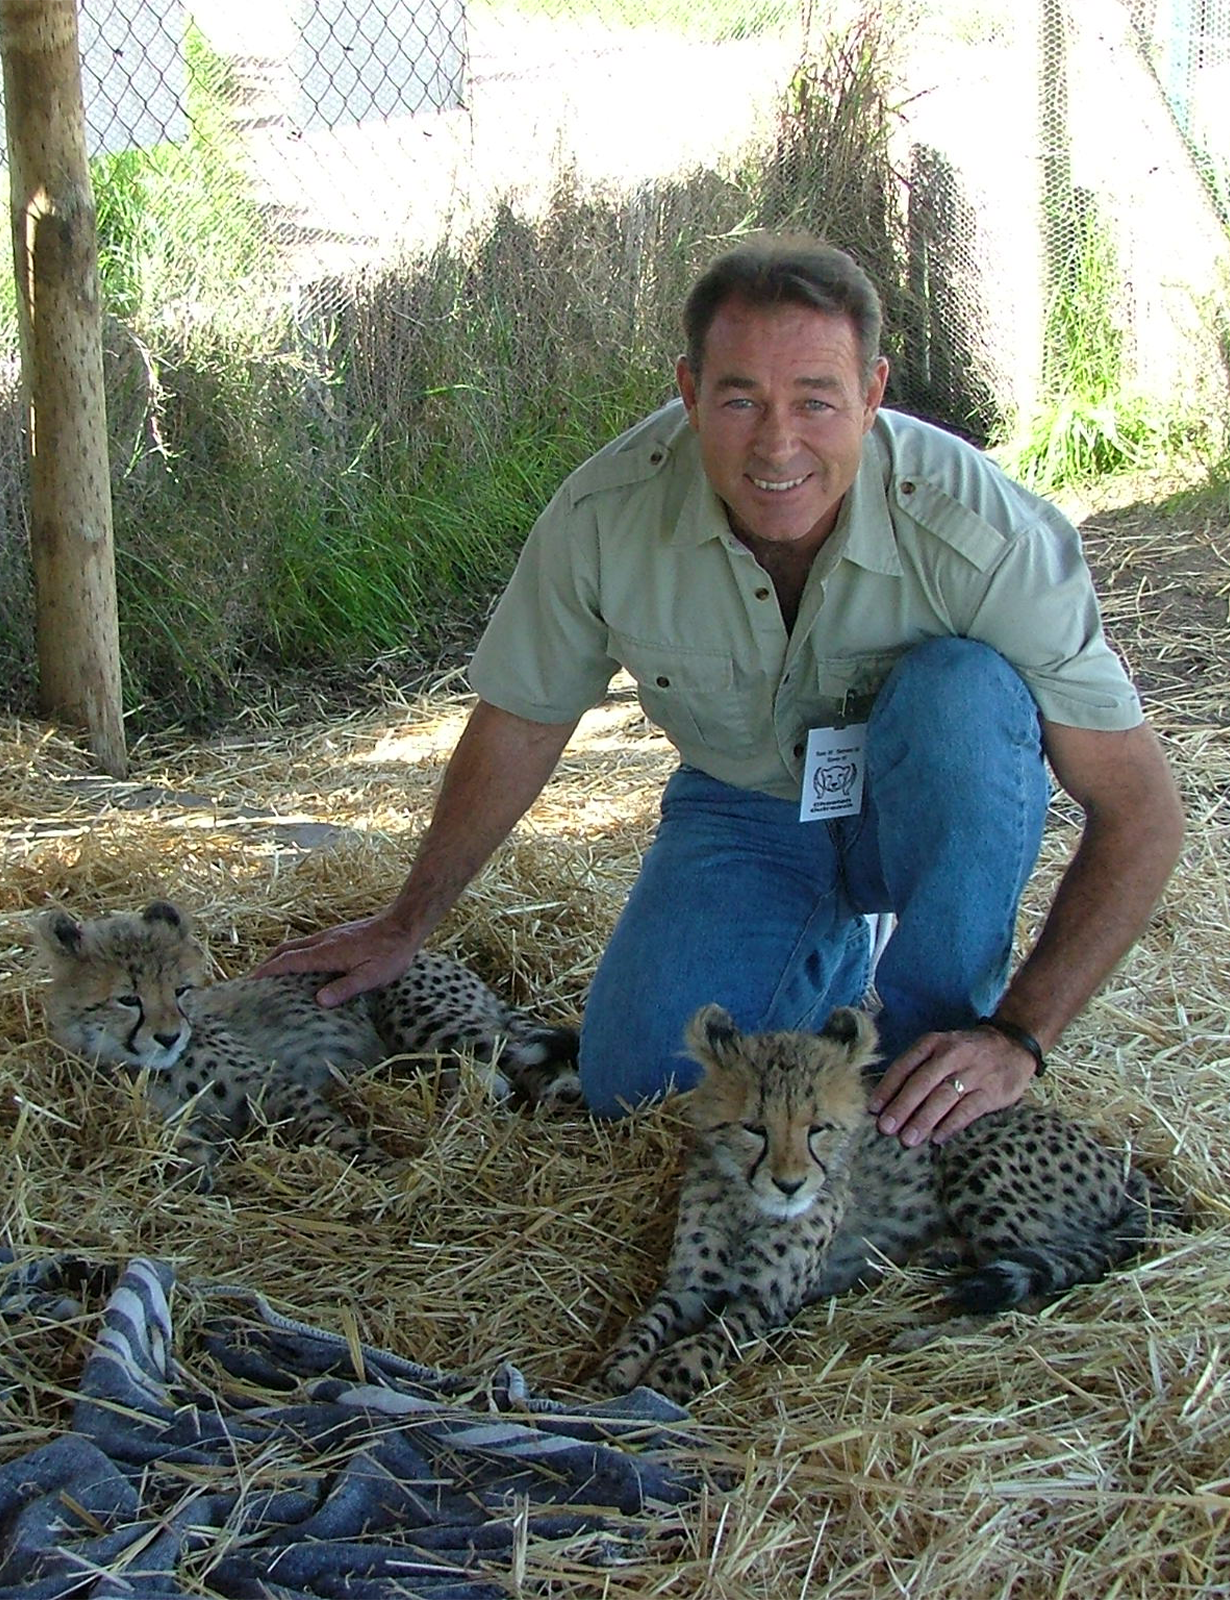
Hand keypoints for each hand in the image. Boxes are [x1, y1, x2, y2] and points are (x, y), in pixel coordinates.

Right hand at [249, 910, 420, 1006]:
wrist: (404, 925)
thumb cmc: (390, 953)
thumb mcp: (371, 976)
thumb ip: (345, 988)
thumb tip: (319, 1001)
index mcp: (326, 952)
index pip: (289, 961)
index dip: (268, 971)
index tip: (250, 981)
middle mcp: (323, 941)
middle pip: (285, 949)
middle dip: (267, 963)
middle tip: (253, 980)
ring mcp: (330, 936)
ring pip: (295, 944)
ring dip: (279, 957)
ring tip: (270, 974)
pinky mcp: (338, 936)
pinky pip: (307, 944)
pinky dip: (294, 954)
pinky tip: (301, 965)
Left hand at [866, 1026, 1038, 1146]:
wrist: (1012, 1044)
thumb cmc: (966, 1051)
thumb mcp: (940, 1047)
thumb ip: (918, 1067)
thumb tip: (889, 1099)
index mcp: (933, 1043)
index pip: (905, 1065)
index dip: (888, 1088)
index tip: (873, 1109)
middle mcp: (951, 1055)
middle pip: (922, 1083)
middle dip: (902, 1107)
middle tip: (886, 1128)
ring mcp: (973, 1073)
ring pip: (943, 1097)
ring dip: (923, 1119)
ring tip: (908, 1139)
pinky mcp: (991, 1091)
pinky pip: (968, 1110)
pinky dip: (951, 1125)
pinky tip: (937, 1138)